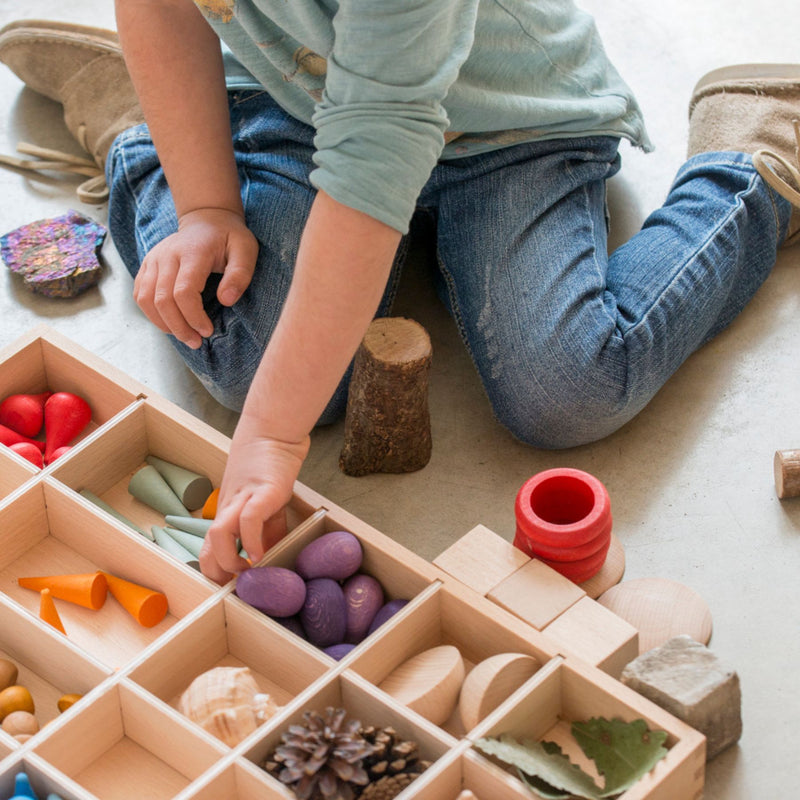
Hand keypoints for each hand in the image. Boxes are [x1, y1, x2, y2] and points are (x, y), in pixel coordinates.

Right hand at [133, 207, 257, 347]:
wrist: (206, 219)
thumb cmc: (229, 238)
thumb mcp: (246, 250)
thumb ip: (240, 275)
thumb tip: (226, 301)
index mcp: (192, 252)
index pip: (183, 291)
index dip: (193, 317)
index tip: (207, 331)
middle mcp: (167, 255)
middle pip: (162, 299)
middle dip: (179, 327)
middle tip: (196, 342)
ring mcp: (153, 259)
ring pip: (146, 299)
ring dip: (163, 324)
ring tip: (184, 336)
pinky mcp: (146, 265)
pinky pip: (140, 295)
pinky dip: (152, 314)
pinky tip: (170, 323)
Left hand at [199, 421, 310, 584]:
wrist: (272, 433)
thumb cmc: (266, 468)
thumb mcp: (265, 505)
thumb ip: (266, 530)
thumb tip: (268, 556)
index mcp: (226, 515)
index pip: (207, 552)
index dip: (215, 574)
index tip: (232, 587)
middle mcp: (228, 510)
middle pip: (207, 550)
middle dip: (219, 574)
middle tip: (238, 585)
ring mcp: (242, 500)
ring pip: (218, 535)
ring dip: (230, 560)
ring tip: (248, 569)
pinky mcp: (262, 491)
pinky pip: (248, 519)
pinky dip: (251, 540)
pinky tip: (261, 552)